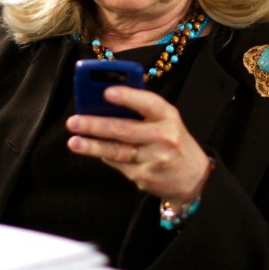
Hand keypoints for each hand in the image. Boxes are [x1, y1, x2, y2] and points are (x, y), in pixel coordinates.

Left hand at [66, 85, 210, 203]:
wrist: (195, 178)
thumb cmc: (172, 141)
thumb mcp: (165, 120)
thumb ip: (140, 111)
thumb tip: (101, 103)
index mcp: (168, 117)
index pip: (148, 103)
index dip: (127, 97)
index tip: (106, 92)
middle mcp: (164, 137)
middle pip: (124, 130)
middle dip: (95, 125)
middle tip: (73, 121)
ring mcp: (154, 159)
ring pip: (116, 151)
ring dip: (91, 146)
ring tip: (74, 142)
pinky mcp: (145, 176)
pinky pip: (118, 164)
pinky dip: (105, 156)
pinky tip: (94, 150)